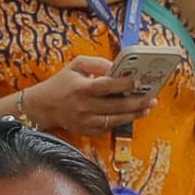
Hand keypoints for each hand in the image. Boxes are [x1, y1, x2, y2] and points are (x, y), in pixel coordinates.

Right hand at [1, 55, 147, 140]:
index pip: (107, 86)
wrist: (43, 106)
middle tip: (152, 99)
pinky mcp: (86, 131)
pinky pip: (107, 128)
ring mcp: (86, 121)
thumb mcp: (75, 65)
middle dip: (137, 103)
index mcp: (82, 88)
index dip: (124, 84)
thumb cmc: (61, 83)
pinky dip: (120, 122)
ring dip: (133, 115)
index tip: (139, 81)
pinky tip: (131, 115)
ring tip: (147, 108)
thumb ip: (96, 63)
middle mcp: (85, 106)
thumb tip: (115, 67)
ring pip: (115, 120)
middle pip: (116, 106)